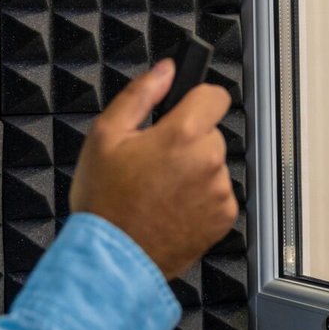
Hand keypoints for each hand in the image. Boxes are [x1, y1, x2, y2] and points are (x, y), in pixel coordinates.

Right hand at [68, 61, 237, 278]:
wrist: (113, 259)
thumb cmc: (104, 202)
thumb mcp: (105, 135)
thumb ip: (141, 94)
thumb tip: (165, 70)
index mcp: (183, 134)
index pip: (215, 96)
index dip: (197, 99)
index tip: (183, 110)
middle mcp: (209, 160)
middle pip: (210, 133)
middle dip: (187, 141)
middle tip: (154, 162)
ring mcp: (219, 191)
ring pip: (214, 165)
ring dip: (194, 171)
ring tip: (159, 190)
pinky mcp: (224, 218)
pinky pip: (217, 194)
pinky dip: (200, 198)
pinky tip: (171, 208)